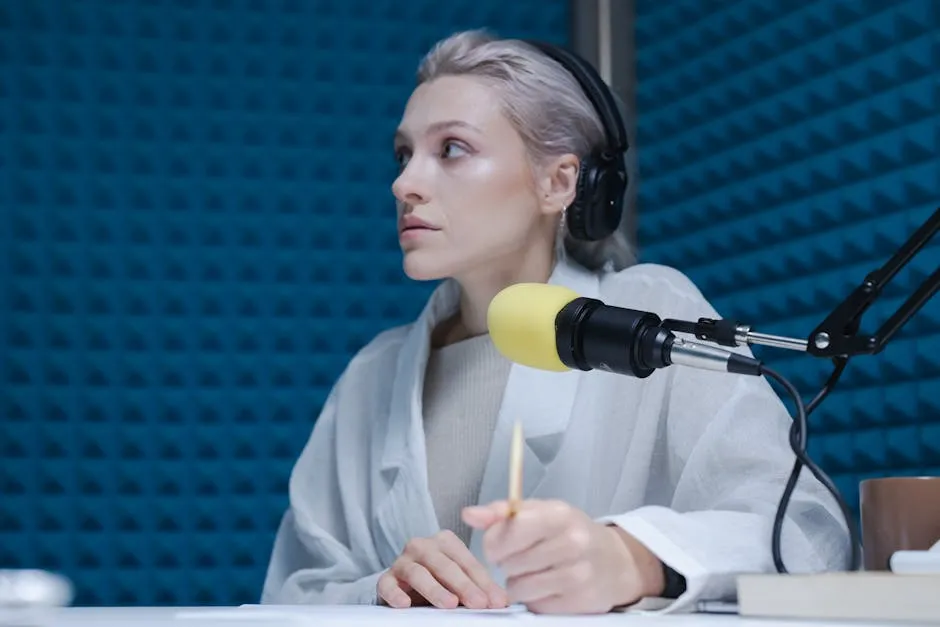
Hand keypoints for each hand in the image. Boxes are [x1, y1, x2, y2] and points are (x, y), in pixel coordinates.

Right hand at [377, 530, 508, 609]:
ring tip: (450, 604)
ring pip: (417, 573)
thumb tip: (501, 600)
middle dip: (464, 585)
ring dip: (435, 589)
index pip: (467, 562)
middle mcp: (422, 546)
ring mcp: (402, 561)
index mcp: (445, 542)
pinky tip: (405, 604)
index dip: (483, 582)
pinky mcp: (386, 578)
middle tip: (479, 603)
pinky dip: (395, 594)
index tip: (496, 601)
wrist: (406, 584)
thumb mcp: (460, 578)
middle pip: (444, 565)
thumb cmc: (439, 579)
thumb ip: (479, 586)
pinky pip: (387, 584)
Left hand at [462, 499, 664, 613]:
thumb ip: (502, 513)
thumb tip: (470, 515)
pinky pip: (534, 605)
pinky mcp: (578, 602)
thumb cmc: (570, 533)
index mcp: (559, 515)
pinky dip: (534, 599)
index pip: (509, 530)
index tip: (498, 545)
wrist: (615, 561)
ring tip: (533, 572)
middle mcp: (572, 543)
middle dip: (507, 563)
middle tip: (522, 558)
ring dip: (518, 582)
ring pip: (518, 587)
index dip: (493, 542)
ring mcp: (577, 575)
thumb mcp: (541, 512)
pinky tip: (547, 586)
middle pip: (509, 562)